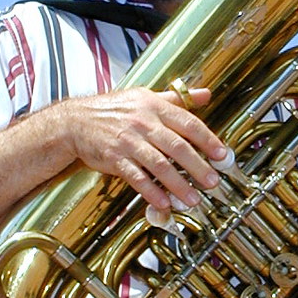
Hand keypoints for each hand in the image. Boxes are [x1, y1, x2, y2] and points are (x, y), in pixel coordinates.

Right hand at [63, 86, 227, 210]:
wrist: (75, 121)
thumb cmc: (113, 109)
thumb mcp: (146, 96)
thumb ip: (176, 99)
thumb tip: (205, 95)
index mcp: (155, 107)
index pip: (188, 123)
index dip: (207, 139)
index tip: (222, 155)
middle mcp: (143, 123)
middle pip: (176, 146)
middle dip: (197, 166)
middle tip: (212, 182)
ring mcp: (129, 141)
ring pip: (159, 164)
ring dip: (178, 184)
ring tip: (193, 198)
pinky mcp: (115, 158)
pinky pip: (137, 177)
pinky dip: (151, 191)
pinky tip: (163, 202)